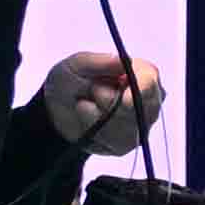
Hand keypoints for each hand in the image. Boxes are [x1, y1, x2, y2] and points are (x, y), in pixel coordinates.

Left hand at [27, 53, 161, 155]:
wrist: (55, 107)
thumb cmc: (71, 79)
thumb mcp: (77, 64)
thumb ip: (101, 62)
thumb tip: (126, 61)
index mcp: (141, 73)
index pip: (150, 80)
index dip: (141, 89)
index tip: (125, 99)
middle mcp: (147, 99)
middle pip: (141, 107)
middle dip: (110, 103)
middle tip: (93, 91)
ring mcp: (140, 123)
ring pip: (128, 127)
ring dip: (99, 117)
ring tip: (86, 104)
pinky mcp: (128, 143)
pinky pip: (117, 143)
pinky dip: (96, 131)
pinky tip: (88, 122)